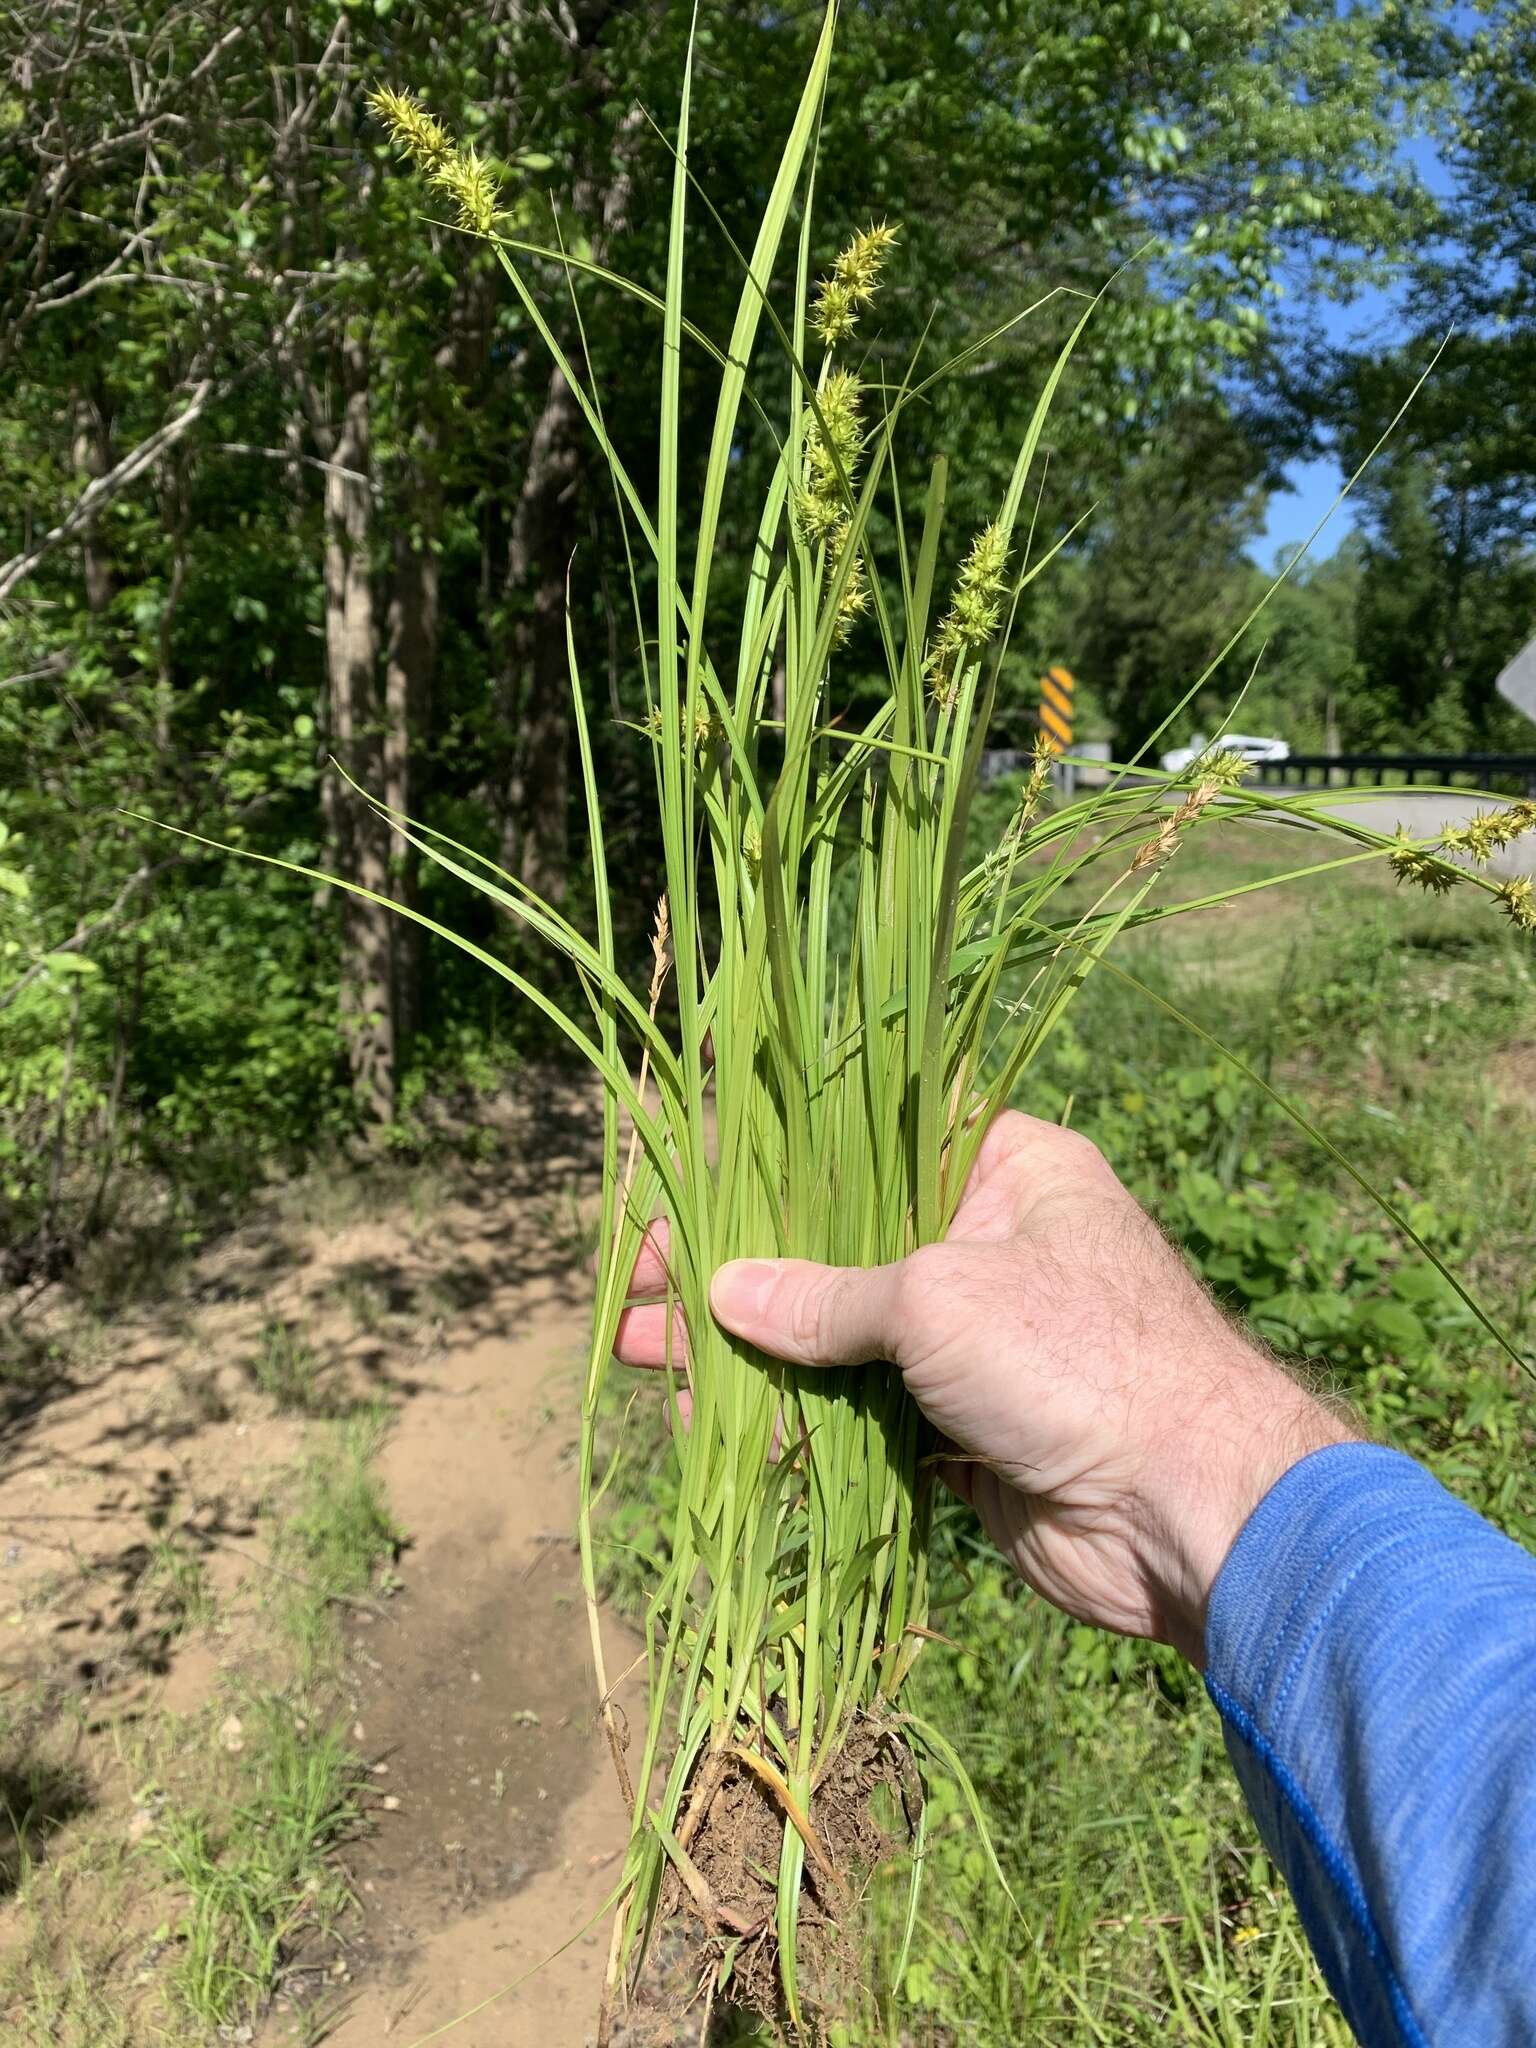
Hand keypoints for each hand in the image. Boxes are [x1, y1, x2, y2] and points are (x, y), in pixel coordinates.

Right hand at [613, 1113, 1353, 1664]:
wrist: (1193, 1514)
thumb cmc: (1078, 1359)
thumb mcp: (937, 1298)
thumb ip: (824, 1295)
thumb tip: (719, 1292)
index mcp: (1002, 1168)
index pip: (858, 1143)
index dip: (762, 1171)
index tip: (678, 1204)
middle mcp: (986, 1244)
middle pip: (834, 1245)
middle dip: (733, 1275)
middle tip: (635, 1301)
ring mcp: (975, 1343)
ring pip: (838, 1338)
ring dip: (749, 1355)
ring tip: (651, 1365)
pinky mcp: (963, 1431)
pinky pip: (861, 1416)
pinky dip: (795, 1425)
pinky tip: (724, 1435)